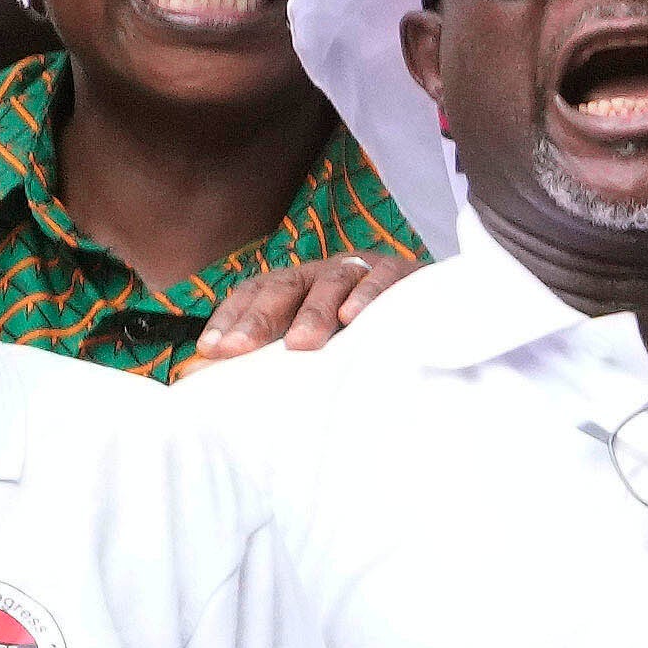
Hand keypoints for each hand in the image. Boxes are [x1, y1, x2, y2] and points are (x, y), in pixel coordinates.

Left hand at [187, 247, 424, 365]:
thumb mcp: (318, 344)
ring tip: (301, 345)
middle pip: (284, 287)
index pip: (254, 292)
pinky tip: (355, 318)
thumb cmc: (366, 335)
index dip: (230, 317)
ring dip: (314, 314)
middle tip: (239, 349)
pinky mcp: (402, 271)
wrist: (437, 309)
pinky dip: (368, 296)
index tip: (210, 349)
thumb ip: (274, 356)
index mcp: (297, 285)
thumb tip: (209, 377)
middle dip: (259, 318)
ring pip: (330, 283)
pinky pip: (382, 279)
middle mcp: (322, 272)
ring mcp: (361, 269)